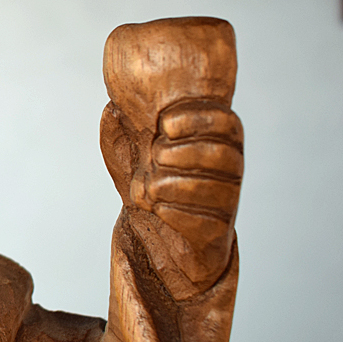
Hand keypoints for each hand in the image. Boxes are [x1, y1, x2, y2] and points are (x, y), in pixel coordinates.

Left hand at [134, 100, 241, 266]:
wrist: (161, 231)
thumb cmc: (152, 178)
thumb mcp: (132, 146)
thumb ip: (126, 124)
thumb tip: (113, 111)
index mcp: (214, 136)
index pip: (224, 120)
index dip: (195, 119)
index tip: (165, 124)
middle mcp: (229, 166)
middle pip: (219, 153)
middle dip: (176, 154)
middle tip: (155, 157)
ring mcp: (226, 198)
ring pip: (208, 187)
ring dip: (168, 184)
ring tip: (152, 186)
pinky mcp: (217, 228)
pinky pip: (201, 220)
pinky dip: (171, 212)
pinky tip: (158, 207)